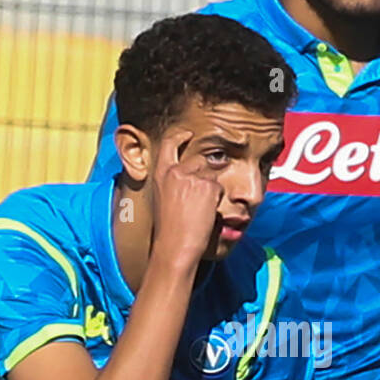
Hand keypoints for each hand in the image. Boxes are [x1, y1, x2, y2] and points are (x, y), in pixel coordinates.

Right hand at [150, 129, 223, 266]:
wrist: (175, 245)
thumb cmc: (168, 230)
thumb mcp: (162, 199)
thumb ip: (172, 184)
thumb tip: (189, 180)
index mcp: (161, 174)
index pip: (169, 144)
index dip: (180, 136)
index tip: (187, 134)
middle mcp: (176, 171)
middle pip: (198, 161)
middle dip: (205, 174)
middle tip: (203, 194)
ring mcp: (193, 178)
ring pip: (211, 175)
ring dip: (210, 190)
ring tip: (200, 211)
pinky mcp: (208, 186)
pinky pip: (219, 188)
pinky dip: (216, 201)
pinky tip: (205, 214)